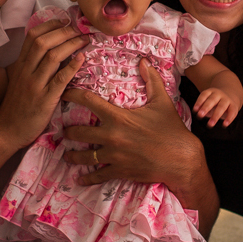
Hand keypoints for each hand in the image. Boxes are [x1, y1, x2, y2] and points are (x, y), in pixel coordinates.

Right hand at [0, 18, 85, 150]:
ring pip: (52, 56)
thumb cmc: (17, 106)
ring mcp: (34, 85)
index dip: (50, 25)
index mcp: (20, 65)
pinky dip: (72, 66)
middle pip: (43, 42)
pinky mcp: (44, 100)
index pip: (32, 36)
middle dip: (63, 31)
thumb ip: (33, 66)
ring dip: (71, 44)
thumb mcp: (20, 80)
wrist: (6, 130)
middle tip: (79, 29)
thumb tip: (53, 51)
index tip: (65, 21)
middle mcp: (25, 71)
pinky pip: (59, 79)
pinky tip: (82, 59)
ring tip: (84, 40)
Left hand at [61, 58, 199, 188]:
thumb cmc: (171, 129)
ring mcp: (114, 155)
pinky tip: (80, 179)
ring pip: (85, 156)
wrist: (181, 159)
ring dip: (72, 156)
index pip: (89, 102)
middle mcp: (112, 136)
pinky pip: (98, 175)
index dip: (73, 95)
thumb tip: (144, 61)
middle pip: (80, 132)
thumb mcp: (162, 102)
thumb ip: (151, 81)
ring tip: (66, 155)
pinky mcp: (119, 171)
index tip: (63, 93)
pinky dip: (87, 178)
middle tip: (62, 131)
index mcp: (119, 117)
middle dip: (68, 131)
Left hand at [193, 88, 238, 126]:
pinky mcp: (234, 106)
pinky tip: (224, 125)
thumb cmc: (215, 103)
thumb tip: (198, 115)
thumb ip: (203, 109)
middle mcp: (219, 94)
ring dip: (215, 116)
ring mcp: (227, 99)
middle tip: (200, 115)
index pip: (204, 95)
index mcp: (210, 92)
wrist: (230, 95)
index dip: (199, 102)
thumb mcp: (208, 103)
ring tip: (210, 125)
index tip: (194, 110)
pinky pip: (232, 112)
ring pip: (222, 107)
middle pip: (212, 100)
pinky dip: (229, 118)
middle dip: (206, 108)